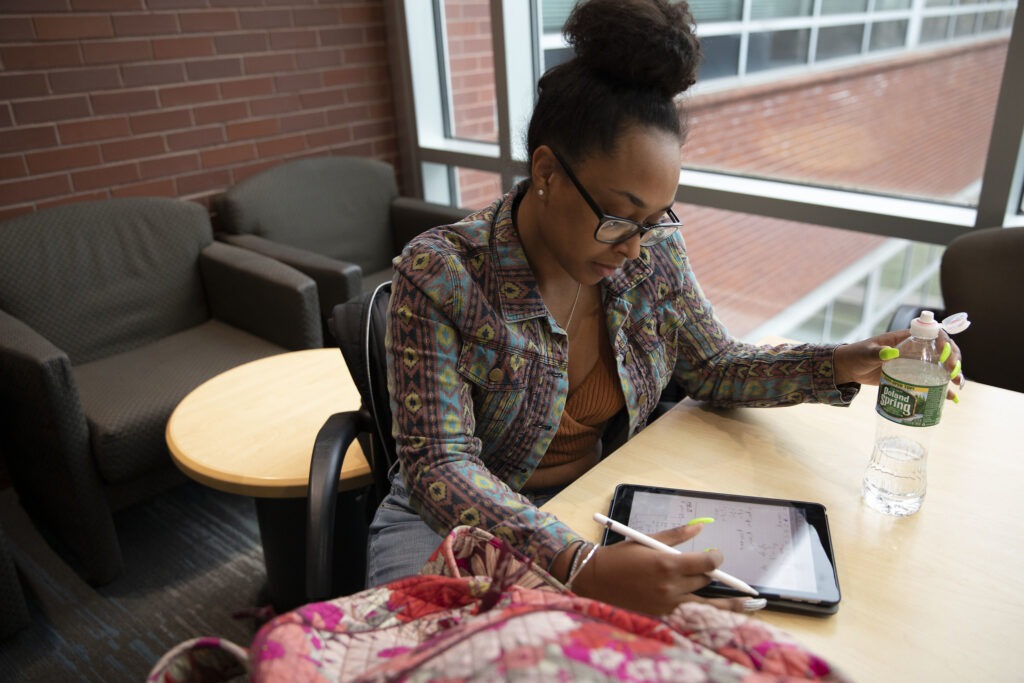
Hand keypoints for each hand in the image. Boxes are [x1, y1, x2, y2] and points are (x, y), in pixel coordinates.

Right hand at [566, 523, 752, 615]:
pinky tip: (714, 610)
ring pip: (704, 602)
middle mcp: (670, 587)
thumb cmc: (620, 556)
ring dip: (725, 603)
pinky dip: (699, 608)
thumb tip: (700, 527)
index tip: (717, 554)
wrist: (595, 579)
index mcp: (668, 564)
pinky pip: (687, 610)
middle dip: (711, 574)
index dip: (718, 558)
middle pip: (706, 582)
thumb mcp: (648, 540)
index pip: (708, 564)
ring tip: (748, 605)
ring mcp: (666, 604)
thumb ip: (676, 535)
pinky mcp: (661, 614)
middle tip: (715, 568)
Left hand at [833, 330, 963, 398]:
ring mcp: (913, 364)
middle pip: (942, 351)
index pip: (933, 334)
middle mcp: (914, 349)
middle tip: (955, 374)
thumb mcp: (866, 353)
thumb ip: (877, 353)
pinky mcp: (910, 377)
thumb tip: (890, 352)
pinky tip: (950, 398)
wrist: (849, 369)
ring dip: (952, 375)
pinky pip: (930, 381)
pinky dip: (941, 389)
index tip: (947, 356)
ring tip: (957, 386)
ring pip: (939, 367)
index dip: (945, 342)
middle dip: (953, 360)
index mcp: (906, 338)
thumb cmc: (856, 355)